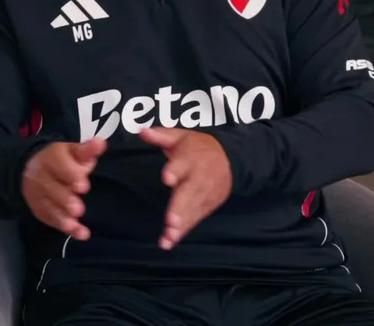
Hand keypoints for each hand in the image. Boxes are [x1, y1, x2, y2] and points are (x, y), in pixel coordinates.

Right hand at [22, 139, 106, 240]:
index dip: (70, 175)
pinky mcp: (40, 210)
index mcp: (51, 157)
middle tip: (79, 208)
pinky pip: (51, 220)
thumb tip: (100, 144)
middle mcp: (41, 176)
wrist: (31, 169)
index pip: (59, 164)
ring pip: (49, 207)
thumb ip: (87, 150)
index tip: (83, 186)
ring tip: (77, 222)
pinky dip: (66, 228)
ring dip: (63, 217)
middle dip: (65, 199)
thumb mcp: (73, 151)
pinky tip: (81, 234)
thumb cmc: (62, 160)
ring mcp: (38, 195)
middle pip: (51, 188)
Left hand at [138, 127, 232, 249]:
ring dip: (181, 225)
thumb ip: (161, 136)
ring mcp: (205, 194)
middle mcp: (198, 178)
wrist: (231, 157)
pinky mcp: (208, 206)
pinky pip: (195, 219)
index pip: (182, 164)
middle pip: (189, 194)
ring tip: (168, 237)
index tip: (167, 178)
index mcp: (190, 158)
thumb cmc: (199, 148)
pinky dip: (184, 231)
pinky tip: (171, 241)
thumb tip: (142, 132)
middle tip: (170, 222)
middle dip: (180, 208)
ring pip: (192, 211)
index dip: (175, 171)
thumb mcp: (182, 136)